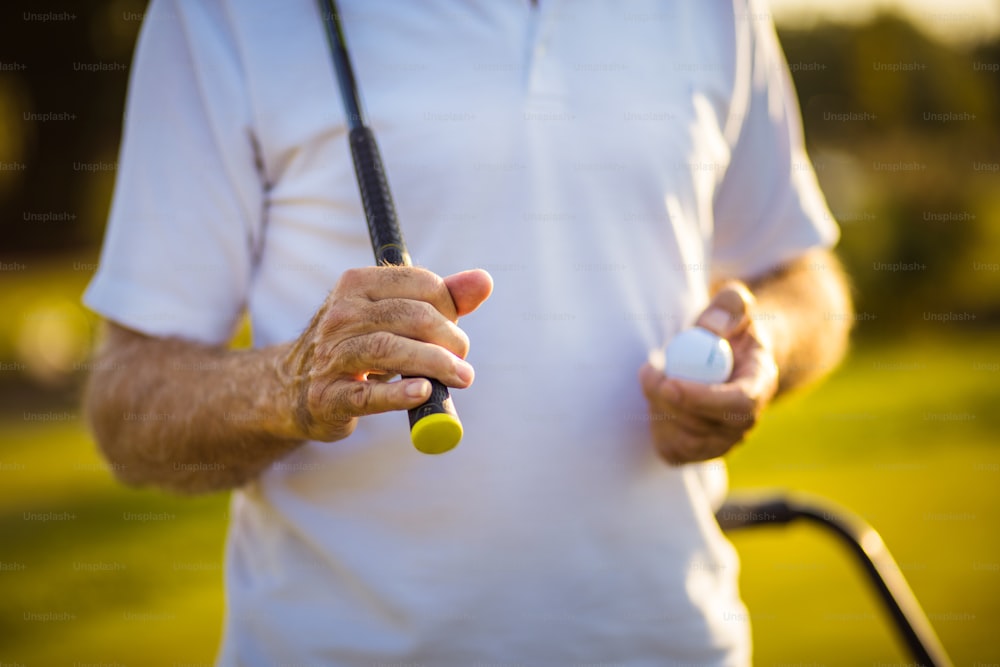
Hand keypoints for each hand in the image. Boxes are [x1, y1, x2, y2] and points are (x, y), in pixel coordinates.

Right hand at [278, 266, 492, 441]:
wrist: (295, 388)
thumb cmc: (359, 346)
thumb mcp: (394, 315)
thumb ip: (442, 298)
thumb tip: (484, 281)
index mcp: (357, 284)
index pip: (422, 285)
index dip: (450, 308)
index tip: (455, 329)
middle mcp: (341, 314)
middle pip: (412, 316)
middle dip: (450, 339)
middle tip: (462, 361)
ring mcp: (330, 355)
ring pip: (391, 350)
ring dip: (437, 364)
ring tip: (461, 377)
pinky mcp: (328, 396)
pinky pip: (368, 395)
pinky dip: (400, 394)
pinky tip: (423, 393)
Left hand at [638, 281, 778, 463]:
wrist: (728, 358)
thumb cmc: (729, 329)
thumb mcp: (733, 304)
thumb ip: (729, 305)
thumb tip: (710, 328)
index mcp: (760, 385)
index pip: (739, 405)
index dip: (703, 399)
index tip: (669, 383)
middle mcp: (746, 422)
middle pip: (706, 428)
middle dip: (669, 401)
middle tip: (648, 371)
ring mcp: (723, 442)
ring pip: (685, 442)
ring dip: (659, 408)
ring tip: (655, 376)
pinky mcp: (698, 452)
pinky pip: (671, 450)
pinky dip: (656, 423)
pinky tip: (658, 398)